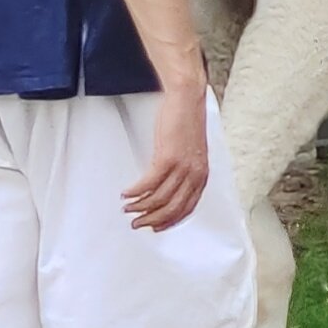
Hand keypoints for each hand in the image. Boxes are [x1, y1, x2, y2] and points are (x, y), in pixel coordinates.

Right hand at [127, 83, 212, 231]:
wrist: (187, 100)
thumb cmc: (186, 123)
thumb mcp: (190, 153)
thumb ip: (184, 172)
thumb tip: (169, 188)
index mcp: (201, 176)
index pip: (187, 209)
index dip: (169, 222)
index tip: (155, 228)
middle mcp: (194, 174)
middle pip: (172, 208)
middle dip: (152, 220)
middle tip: (136, 224)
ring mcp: (182, 167)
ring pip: (158, 198)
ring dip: (140, 207)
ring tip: (128, 209)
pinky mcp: (168, 157)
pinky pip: (148, 183)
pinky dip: (135, 191)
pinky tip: (126, 194)